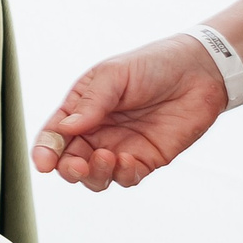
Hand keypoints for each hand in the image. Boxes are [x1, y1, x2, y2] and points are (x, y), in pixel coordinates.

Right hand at [31, 34, 229, 190]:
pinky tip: (127, 159)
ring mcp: (120, 148)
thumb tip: (66, 129)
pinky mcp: (146, 159)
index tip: (43, 164)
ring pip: (96, 177)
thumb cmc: (151, 65)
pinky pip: (127, 178)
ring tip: (105, 157)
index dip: (45, 151)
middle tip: (77, 165)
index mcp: (81, 109)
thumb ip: (90, 103)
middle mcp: (97, 132)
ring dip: (94, 175)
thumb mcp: (114, 75)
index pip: (55, 135)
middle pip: (71, 162)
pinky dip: (123, 174)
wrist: (198, 72)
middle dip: (68, 169)